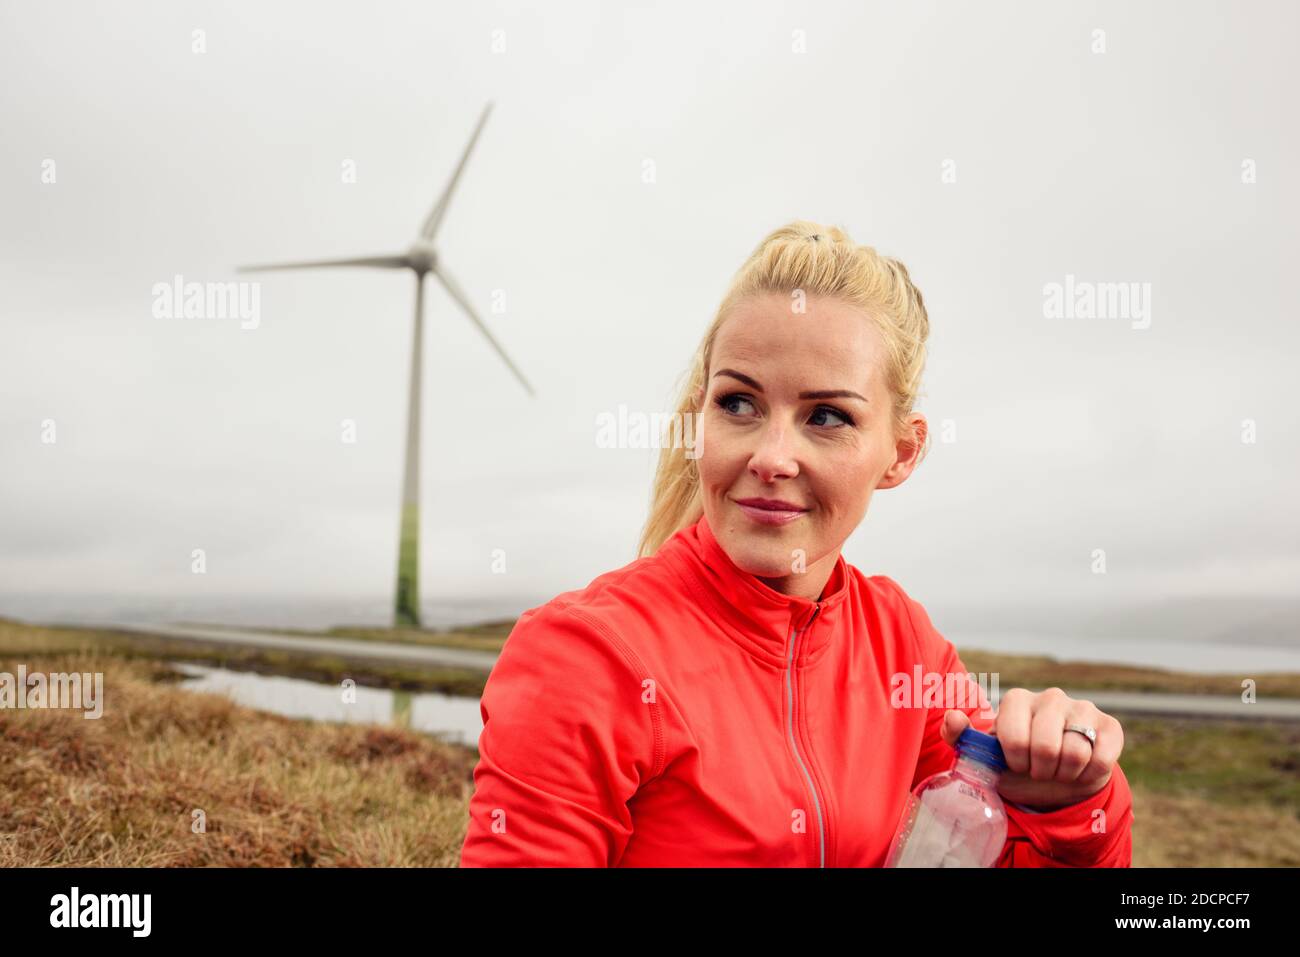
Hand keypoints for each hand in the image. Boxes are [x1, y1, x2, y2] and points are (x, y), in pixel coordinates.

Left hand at [939, 687, 1123, 810]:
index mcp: (1017, 699)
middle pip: (1046, 747)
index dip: (1016, 760)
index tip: (1016, 763)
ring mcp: (1082, 708)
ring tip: (1057, 770)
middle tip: (1038, 769)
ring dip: (1064, 774)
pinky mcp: (1110, 726)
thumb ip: (960, 737)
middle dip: (1040, 769)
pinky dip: (1088, 775)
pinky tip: (1080, 770)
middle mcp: (1051, 697)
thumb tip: (952, 717)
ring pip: (1075, 753)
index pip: (1014, 737)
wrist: (1056, 778)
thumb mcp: (984, 755)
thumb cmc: (1016, 763)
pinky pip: (1101, 759)